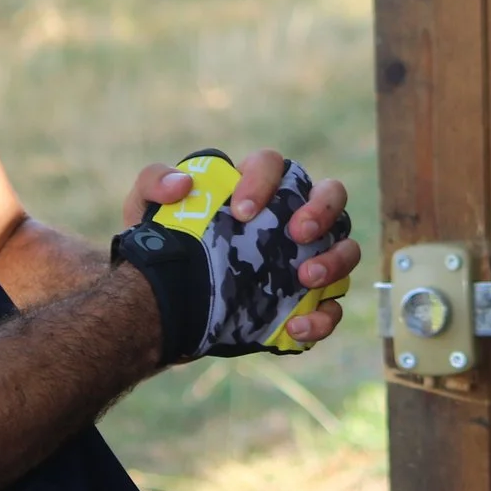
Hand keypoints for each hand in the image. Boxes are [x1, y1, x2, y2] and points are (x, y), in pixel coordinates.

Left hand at [122, 149, 359, 346]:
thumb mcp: (144, 211)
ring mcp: (306, 258)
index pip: (275, 165)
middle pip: (332, 194)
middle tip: (297, 233)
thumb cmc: (164, 245)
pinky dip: (323, 316)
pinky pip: (333, 306)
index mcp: (258, 185)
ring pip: (346, 248)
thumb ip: (153, 184)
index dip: (265, 181)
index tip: (241, 212)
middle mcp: (292, 216)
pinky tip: (295, 325)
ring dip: (335, 260)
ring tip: (305, 279)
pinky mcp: (305, 301)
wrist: (162, 304)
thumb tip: (182, 185)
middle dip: (322, 210)